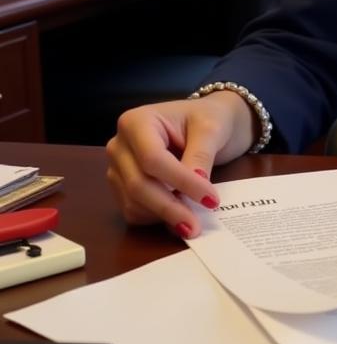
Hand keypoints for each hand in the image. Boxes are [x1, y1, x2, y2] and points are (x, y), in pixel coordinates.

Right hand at [105, 91, 257, 238]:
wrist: (207, 120)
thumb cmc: (209, 117)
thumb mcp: (211, 129)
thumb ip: (200, 155)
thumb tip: (196, 185)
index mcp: (137, 121)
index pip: (152, 159)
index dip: (181, 182)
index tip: (210, 199)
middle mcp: (120, 145)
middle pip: (138, 184)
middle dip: (169, 207)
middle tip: (197, 226)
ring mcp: (118, 167)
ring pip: (133, 202)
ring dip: (163, 216)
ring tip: (193, 222)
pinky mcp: (122, 187)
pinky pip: (133, 211)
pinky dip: (155, 218)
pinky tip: (179, 215)